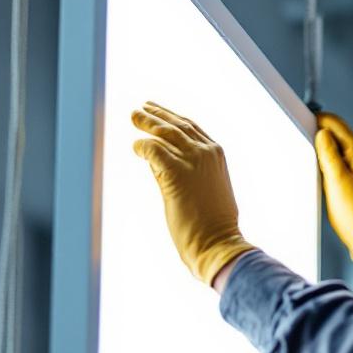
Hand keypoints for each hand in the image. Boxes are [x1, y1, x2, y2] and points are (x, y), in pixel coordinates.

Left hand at [131, 102, 255, 284]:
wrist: (218, 242)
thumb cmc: (212, 225)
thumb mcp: (208, 190)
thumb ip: (190, 174)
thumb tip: (159, 165)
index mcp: (216, 155)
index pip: (190, 128)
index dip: (171, 118)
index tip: (157, 112)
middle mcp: (207, 152)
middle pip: (176, 125)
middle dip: (156, 115)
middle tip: (139, 110)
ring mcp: (193, 160)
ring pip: (165, 132)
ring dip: (146, 123)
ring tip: (133, 117)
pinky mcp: (177, 172)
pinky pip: (153, 150)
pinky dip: (142, 147)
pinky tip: (136, 148)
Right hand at [314, 112, 352, 260]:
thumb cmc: (350, 208)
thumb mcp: (336, 178)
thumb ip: (328, 153)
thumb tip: (322, 132)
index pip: (337, 125)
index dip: (319, 119)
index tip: (302, 118)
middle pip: (337, 132)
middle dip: (319, 129)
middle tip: (299, 129)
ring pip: (336, 144)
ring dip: (321, 143)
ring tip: (305, 145)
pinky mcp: (351, 174)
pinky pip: (336, 157)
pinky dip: (325, 155)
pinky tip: (315, 162)